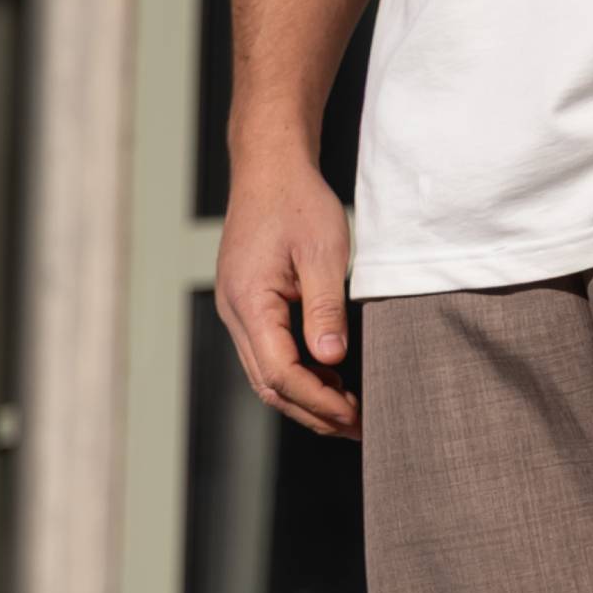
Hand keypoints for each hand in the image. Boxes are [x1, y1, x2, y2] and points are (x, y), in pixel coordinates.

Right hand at [215, 141, 360, 438]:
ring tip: (349, 410)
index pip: (280, 374)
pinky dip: (298, 375)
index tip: (355, 415)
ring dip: (306, 398)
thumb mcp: (322, 253)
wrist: (270, 165)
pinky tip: (331, 378)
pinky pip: (268, 355)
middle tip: (357, 427)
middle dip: (313, 412)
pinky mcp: (248, 306)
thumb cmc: (297, 200)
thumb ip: (325, 310)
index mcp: (249, 301)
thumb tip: (331, 360)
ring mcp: (236, 310)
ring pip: (266, 376)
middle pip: (269, 385)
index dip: (319, 402)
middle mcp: (234, 312)